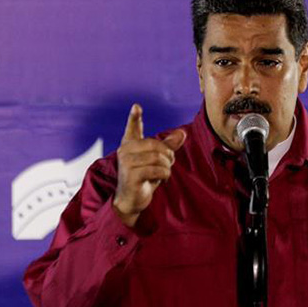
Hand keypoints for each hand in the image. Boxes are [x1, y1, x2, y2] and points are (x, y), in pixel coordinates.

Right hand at [112, 104, 186, 226]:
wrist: (131, 200)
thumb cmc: (144, 178)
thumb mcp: (157, 160)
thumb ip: (168, 146)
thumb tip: (182, 133)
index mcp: (130, 145)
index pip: (132, 128)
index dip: (134, 117)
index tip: (137, 106)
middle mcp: (125, 151)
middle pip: (156, 145)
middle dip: (168, 155)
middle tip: (168, 164)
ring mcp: (126, 163)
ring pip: (158, 158)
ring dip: (167, 167)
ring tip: (164, 173)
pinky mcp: (131, 175)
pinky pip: (156, 170)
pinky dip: (164, 175)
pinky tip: (161, 180)